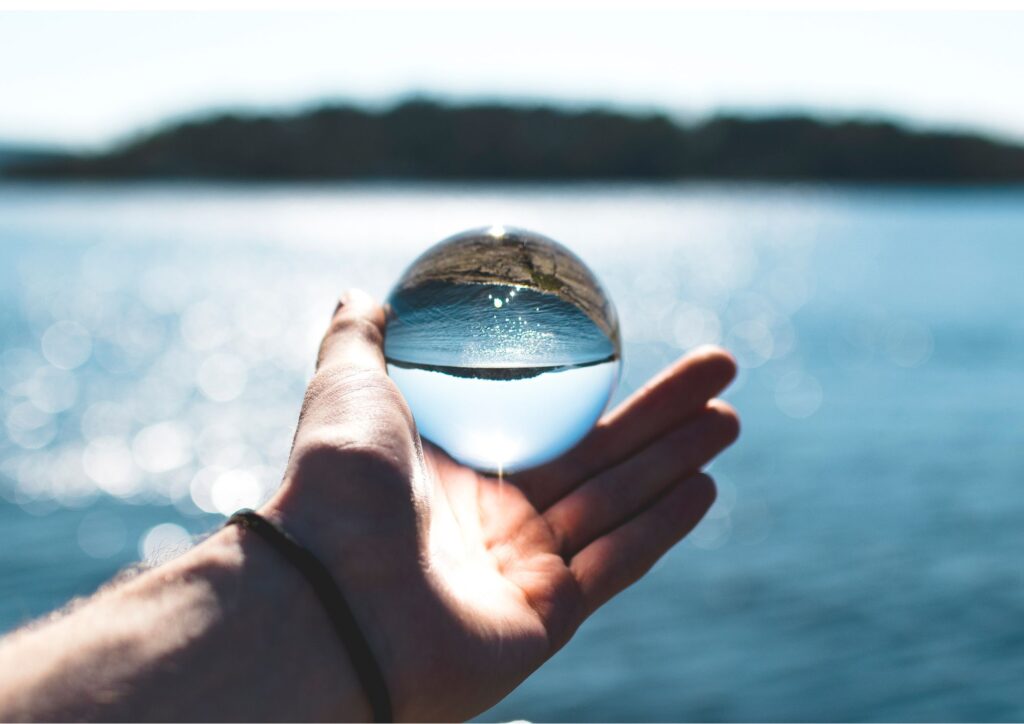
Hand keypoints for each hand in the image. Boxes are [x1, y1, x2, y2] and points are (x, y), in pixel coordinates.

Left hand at [264, 290, 739, 720]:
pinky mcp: (546, 620)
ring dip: (677, 461)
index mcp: (461, 471)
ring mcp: (524, 572)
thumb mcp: (346, 386)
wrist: (326, 593)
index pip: (551, 423)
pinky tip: (703, 485)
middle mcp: (497, 521)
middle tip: (721, 373)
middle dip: (664, 417)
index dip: (601, 387)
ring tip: (729, 418)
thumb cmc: (334, 484)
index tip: (640, 349)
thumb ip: (359, 339)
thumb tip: (365, 293)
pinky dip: (660, 527)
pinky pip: (615, 564)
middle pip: (601, 459)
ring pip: (618, 504)